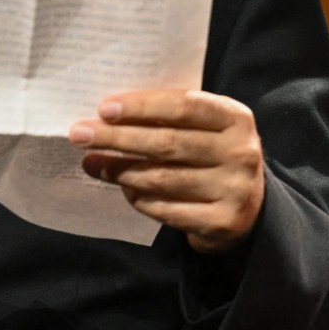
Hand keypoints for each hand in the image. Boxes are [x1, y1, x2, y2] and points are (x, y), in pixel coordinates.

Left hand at [70, 88, 265, 253]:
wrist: (248, 207)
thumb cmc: (212, 154)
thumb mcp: (203, 128)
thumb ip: (169, 118)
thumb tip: (106, 116)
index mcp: (236, 118)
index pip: (184, 106)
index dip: (141, 107)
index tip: (104, 109)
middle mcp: (241, 153)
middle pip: (167, 143)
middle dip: (117, 138)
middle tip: (80, 135)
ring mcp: (234, 190)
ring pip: (162, 178)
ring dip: (120, 170)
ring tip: (93, 163)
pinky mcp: (221, 223)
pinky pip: (166, 209)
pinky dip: (139, 199)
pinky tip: (123, 190)